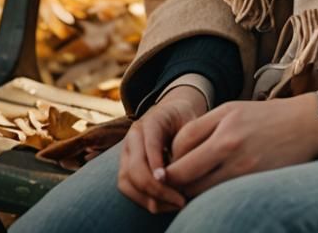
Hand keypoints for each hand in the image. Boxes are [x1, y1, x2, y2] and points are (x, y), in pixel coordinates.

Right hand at [117, 85, 208, 213]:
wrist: (173, 112)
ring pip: (126, 181)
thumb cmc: (186, 119)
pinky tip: (164, 204)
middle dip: (155, 189)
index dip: (156, 164)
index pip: (149, 144)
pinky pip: (127, 188)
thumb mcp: (192, 122)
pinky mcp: (125, 167)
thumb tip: (182, 171)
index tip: (168, 180)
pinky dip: (144, 200)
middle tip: (180, 200)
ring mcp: (126, 153)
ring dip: (148, 199)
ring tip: (173, 205)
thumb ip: (187, 143)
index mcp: (151, 122)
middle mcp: (133, 137)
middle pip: (133, 168)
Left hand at [163, 94, 317, 197]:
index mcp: (225, 120)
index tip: (170, 162)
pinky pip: (219, 197)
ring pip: (199, 191)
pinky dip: (210, 198)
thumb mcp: (233, 110)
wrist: (306, 125)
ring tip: (192, 187)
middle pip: (184, 173)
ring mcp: (243, 167)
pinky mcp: (253, 184)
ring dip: (190, 193)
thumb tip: (176, 153)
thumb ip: (204, 128)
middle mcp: (231, 143)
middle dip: (174, 181)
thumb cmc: (266, 116)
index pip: (180, 144)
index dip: (170, 157)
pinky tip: (212, 191)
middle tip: (173, 182)